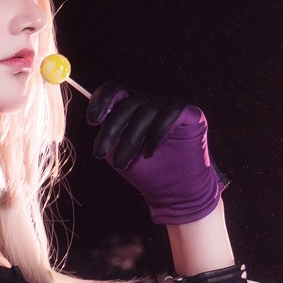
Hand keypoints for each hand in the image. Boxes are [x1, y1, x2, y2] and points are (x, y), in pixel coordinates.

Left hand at [86, 82, 223, 225]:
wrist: (176, 191)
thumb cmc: (146, 172)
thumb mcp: (118, 153)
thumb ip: (108, 134)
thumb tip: (96, 118)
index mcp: (132, 109)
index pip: (114, 91)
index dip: (101, 100)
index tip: (92, 121)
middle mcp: (151, 103)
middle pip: (128, 104)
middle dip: (111, 130)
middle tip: (100, 154)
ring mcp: (171, 106)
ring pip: (146, 111)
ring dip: (131, 139)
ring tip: (123, 163)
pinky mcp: (190, 113)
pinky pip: (170, 114)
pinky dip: (156, 134)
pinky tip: (149, 153)